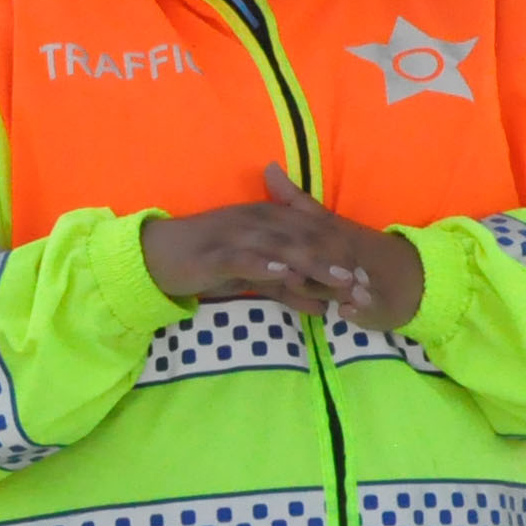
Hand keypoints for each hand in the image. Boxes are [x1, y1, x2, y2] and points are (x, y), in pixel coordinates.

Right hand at [140, 168, 427, 331]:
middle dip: (338, 261)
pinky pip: (246, 256)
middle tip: (363, 284)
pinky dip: (267, 264)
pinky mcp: (216, 251)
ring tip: (340, 281)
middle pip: (306, 238)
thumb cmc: (208, 265)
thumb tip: (322, 306)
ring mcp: (237, 232)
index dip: (342, 253)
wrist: (158, 256)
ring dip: (314, 263)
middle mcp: (258, 220)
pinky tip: (287, 274)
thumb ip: (288, 287)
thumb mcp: (254, 276)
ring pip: (283, 246)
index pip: (314, 232)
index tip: (367, 275)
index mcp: (269, 218)